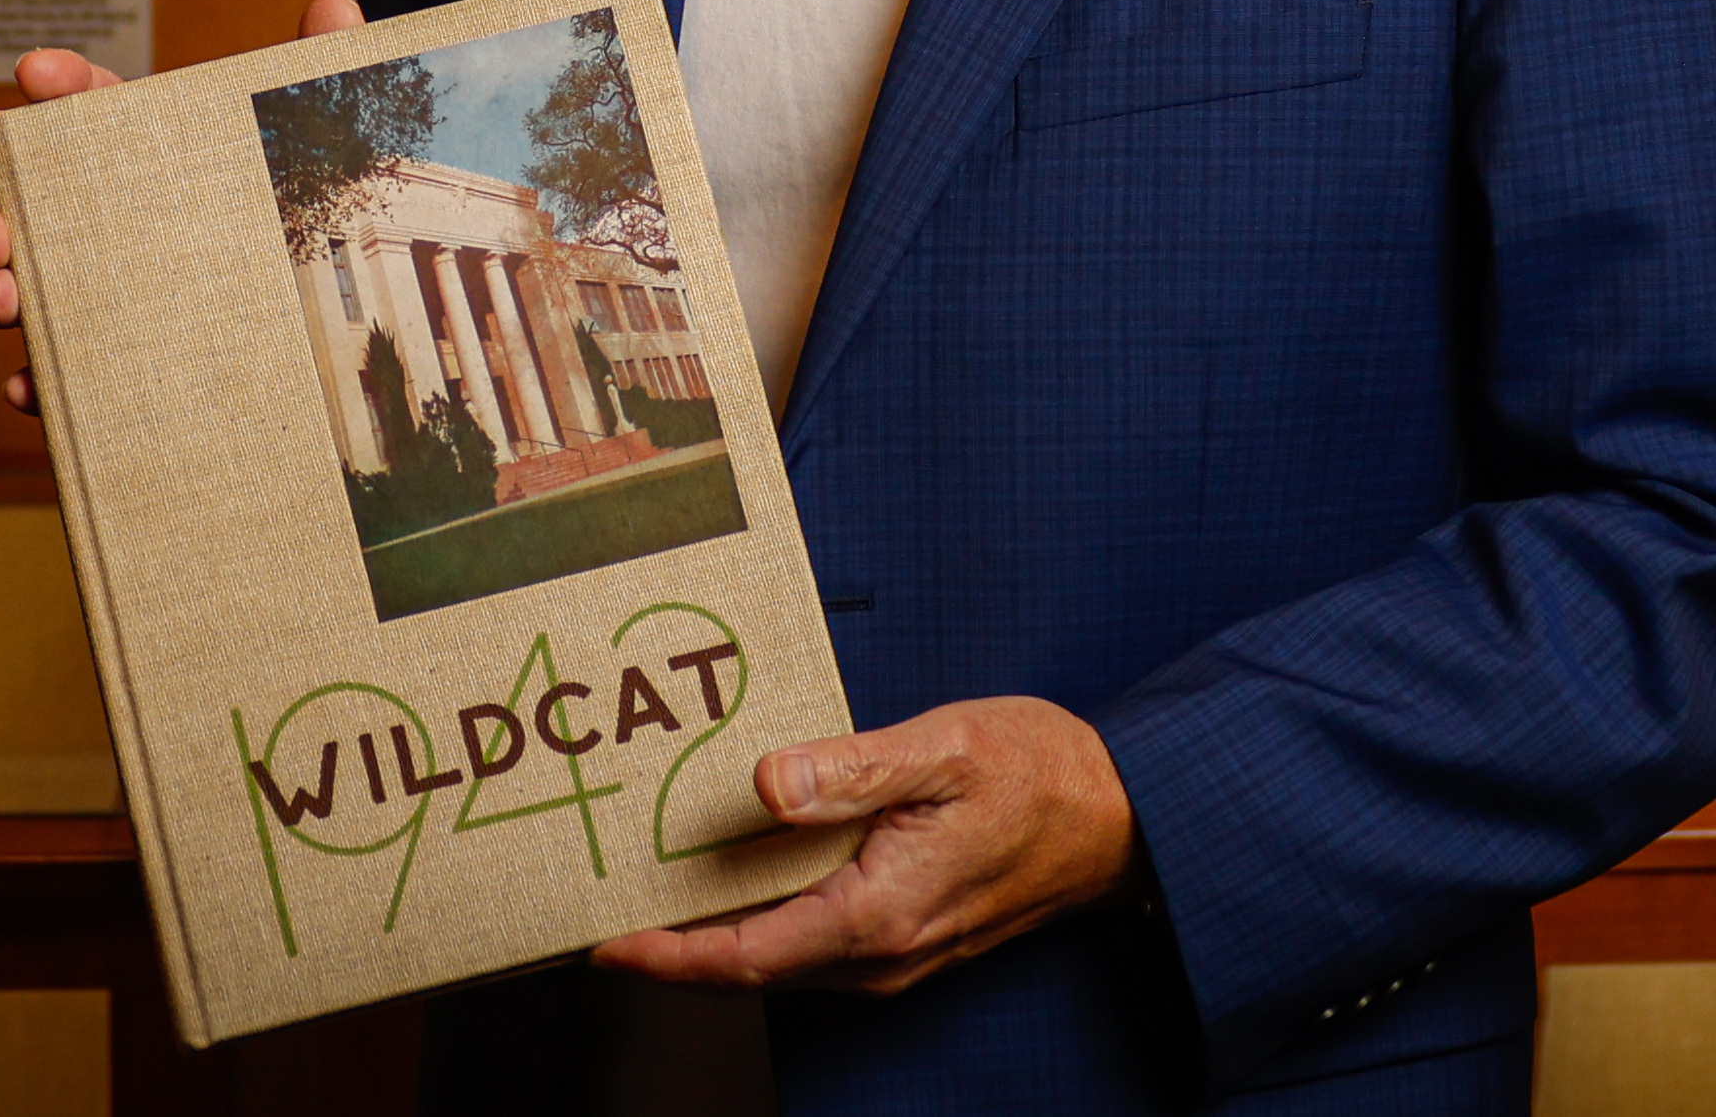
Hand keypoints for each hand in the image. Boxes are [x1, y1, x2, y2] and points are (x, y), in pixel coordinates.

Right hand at [0, 0, 360, 411]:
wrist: (335, 321)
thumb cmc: (307, 209)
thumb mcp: (321, 143)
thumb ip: (324, 72)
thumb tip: (336, 4)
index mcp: (154, 154)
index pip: (94, 107)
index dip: (60, 85)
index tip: (35, 70)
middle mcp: (116, 226)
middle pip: (35, 210)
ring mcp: (109, 298)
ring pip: (33, 294)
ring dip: (2, 293)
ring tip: (4, 296)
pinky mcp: (117, 368)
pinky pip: (61, 381)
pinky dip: (33, 385)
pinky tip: (26, 388)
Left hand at [590, 697, 1132, 995]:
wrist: (1120, 818)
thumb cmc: (1040, 774)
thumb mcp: (946, 749)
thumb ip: (852, 770)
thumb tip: (765, 787)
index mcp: (877, 915)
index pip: (742, 958)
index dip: (664, 956)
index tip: (598, 942)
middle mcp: (877, 955)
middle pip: (746, 967)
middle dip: (669, 946)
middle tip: (595, 901)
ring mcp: (892, 956)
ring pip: (776, 958)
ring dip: (711, 934)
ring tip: (645, 882)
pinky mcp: (902, 938)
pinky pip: (809, 942)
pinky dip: (759, 920)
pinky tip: (733, 871)